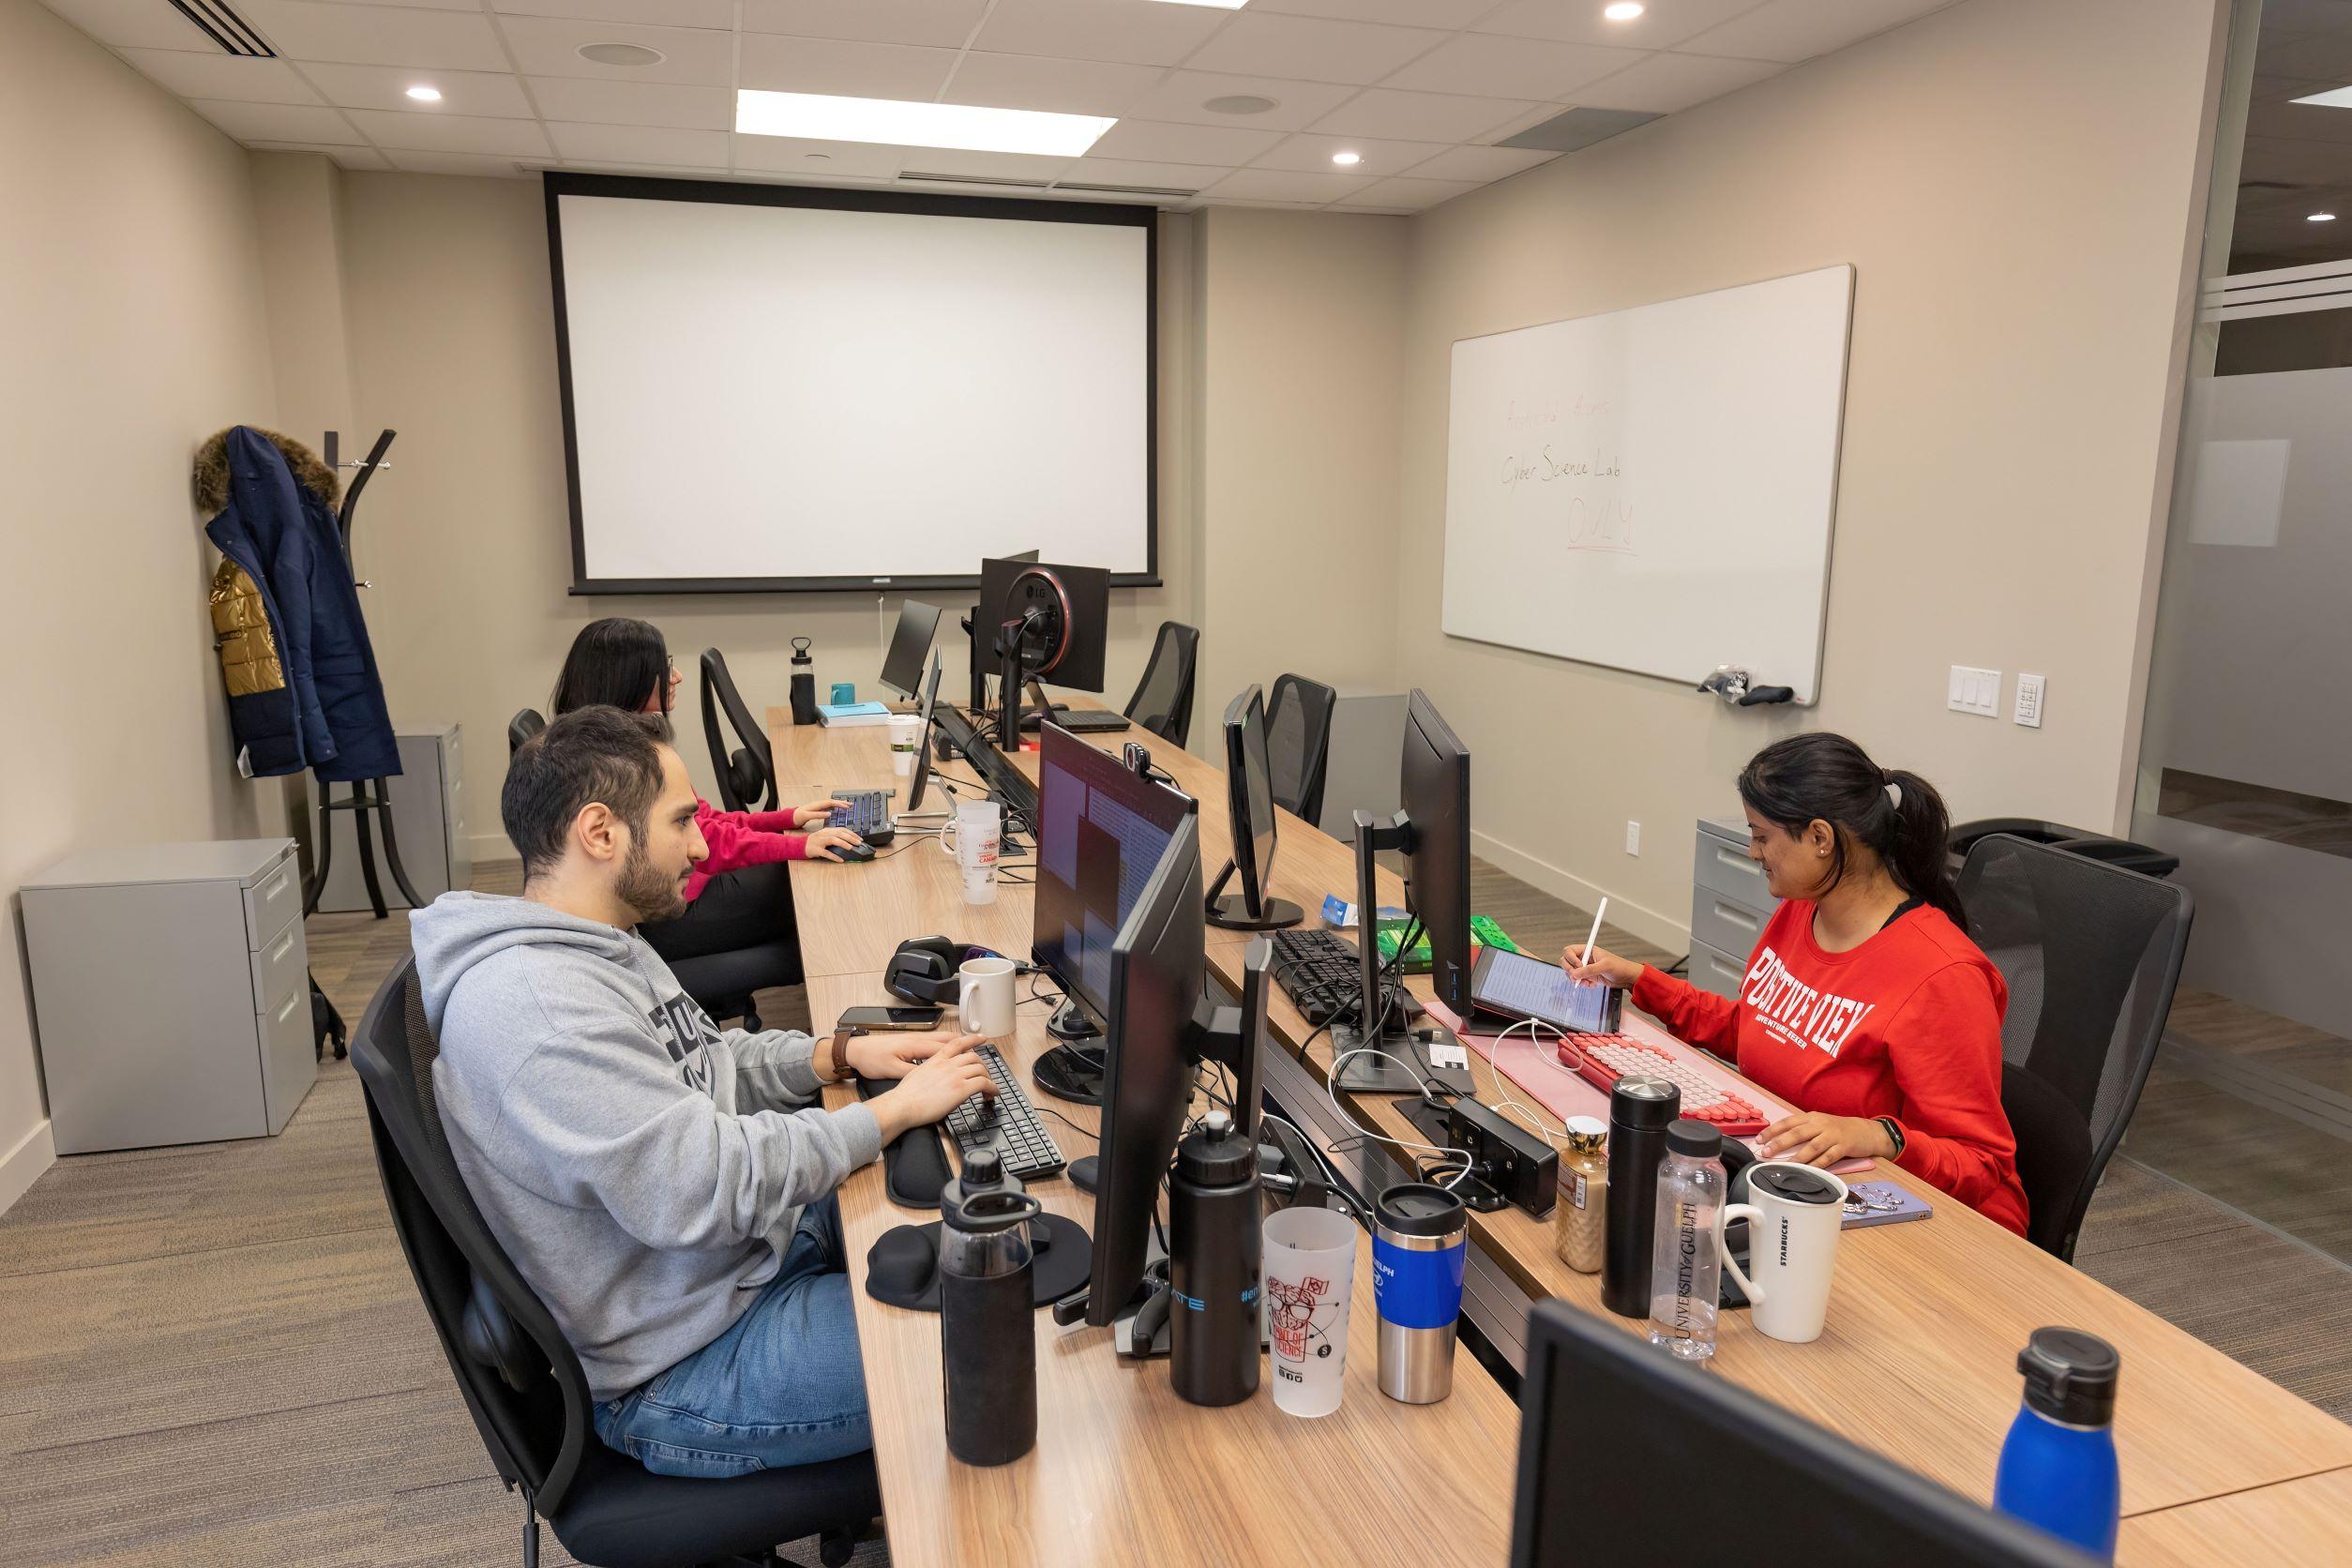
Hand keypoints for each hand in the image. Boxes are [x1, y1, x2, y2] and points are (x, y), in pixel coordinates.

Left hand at [792, 798, 845, 828]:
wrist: (789, 817)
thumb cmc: (797, 817)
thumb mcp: (807, 816)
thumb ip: (817, 815)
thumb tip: (829, 814)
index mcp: (816, 805)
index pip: (830, 802)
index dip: (839, 804)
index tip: (846, 807)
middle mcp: (818, 804)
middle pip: (832, 801)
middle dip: (841, 802)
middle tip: (851, 804)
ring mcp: (818, 807)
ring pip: (831, 804)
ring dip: (839, 804)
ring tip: (847, 806)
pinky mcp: (817, 810)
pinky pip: (828, 807)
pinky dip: (834, 807)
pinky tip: (837, 809)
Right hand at [802, 826, 863, 860]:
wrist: (801, 845)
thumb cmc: (816, 842)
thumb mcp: (825, 836)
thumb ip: (835, 836)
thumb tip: (850, 841)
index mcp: (828, 830)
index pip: (842, 829)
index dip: (852, 834)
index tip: (860, 839)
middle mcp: (824, 834)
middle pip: (839, 834)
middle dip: (850, 838)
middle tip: (859, 843)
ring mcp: (820, 841)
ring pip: (833, 840)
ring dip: (843, 844)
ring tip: (851, 848)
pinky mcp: (816, 850)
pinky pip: (826, 853)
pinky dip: (834, 856)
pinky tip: (841, 860)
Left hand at [844, 1027, 974, 1081]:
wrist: (856, 1050)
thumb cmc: (872, 1060)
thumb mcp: (893, 1071)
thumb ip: (914, 1073)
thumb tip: (932, 1078)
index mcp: (916, 1046)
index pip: (947, 1047)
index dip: (965, 1048)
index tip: (980, 1049)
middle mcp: (918, 1039)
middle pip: (948, 1038)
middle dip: (966, 1039)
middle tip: (983, 1040)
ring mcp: (913, 1039)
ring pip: (941, 1037)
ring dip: (957, 1039)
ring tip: (972, 1042)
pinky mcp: (908, 1042)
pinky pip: (933, 1040)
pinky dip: (945, 1042)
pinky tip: (947, 1047)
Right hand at [870, 1037, 994, 1140]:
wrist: (902, 1105)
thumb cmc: (905, 1095)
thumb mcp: (917, 1073)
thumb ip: (931, 1070)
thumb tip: (937, 1076)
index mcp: (937, 1060)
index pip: (958, 1043)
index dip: (972, 1039)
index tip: (981, 1037)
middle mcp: (947, 1064)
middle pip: (974, 1056)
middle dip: (983, 1065)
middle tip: (985, 1074)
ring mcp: (955, 1075)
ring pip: (981, 1068)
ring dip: (988, 1078)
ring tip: (989, 1088)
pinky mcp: (961, 1089)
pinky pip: (984, 1084)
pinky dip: (992, 1088)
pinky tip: (992, 1094)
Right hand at [1561, 943, 1641, 988]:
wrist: (1627, 978)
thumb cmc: (1619, 967)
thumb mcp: (1604, 966)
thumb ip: (1588, 970)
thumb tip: (1574, 975)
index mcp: (1587, 950)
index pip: (1569, 951)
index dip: (1570, 959)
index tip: (1579, 966)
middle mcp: (1584, 958)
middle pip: (1566, 961)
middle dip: (1570, 970)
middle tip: (1577, 978)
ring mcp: (1585, 968)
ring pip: (1571, 972)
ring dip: (1576, 979)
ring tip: (1587, 983)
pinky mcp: (1588, 976)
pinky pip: (1578, 980)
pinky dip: (1582, 984)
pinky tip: (1591, 985)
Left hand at [1757, 1111, 1895, 1166]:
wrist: (1866, 1131)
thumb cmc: (1838, 1129)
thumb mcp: (1819, 1124)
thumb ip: (1802, 1130)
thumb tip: (1777, 1141)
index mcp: (1811, 1117)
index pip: (1788, 1122)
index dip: (1772, 1130)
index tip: (1759, 1140)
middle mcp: (1821, 1124)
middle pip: (1797, 1133)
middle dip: (1780, 1143)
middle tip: (1766, 1152)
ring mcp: (1833, 1136)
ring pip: (1812, 1146)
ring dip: (1797, 1157)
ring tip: (1785, 1164)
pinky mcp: (1844, 1147)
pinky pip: (1828, 1157)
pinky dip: (1817, 1165)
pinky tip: (1807, 1171)